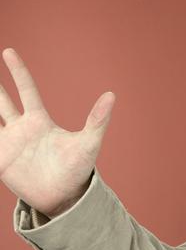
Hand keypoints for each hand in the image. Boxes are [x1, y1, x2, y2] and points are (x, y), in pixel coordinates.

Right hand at [0, 48, 114, 217]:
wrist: (64, 197)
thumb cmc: (78, 170)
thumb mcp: (88, 144)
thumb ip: (97, 120)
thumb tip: (111, 95)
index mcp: (40, 121)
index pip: (27, 90)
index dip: (18, 71)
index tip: (9, 52)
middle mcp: (22, 129)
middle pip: (2, 101)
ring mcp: (9, 144)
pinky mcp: (1, 159)